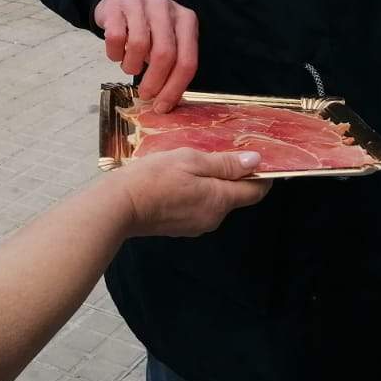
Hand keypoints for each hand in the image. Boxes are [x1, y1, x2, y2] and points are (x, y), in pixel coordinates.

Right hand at [94, 0, 198, 111]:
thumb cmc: (148, 26)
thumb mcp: (168, 39)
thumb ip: (173, 63)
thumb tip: (167, 101)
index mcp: (186, 20)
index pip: (187, 60)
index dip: (174, 88)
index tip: (163, 106)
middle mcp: (166, 9)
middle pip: (164, 55)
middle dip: (154, 82)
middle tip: (146, 94)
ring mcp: (140, 5)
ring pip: (139, 45)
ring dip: (132, 66)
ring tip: (130, 67)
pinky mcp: (116, 6)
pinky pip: (116, 38)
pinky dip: (115, 54)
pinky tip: (117, 54)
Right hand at [113, 148, 270, 237]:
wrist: (119, 206)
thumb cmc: (153, 178)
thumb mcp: (190, 160)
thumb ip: (224, 163)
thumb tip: (256, 162)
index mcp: (220, 200)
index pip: (256, 191)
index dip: (261, 174)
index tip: (256, 157)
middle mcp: (213, 218)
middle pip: (235, 196)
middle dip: (232, 176)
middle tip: (214, 152)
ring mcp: (196, 225)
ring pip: (215, 201)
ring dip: (211, 184)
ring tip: (191, 164)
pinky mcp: (181, 228)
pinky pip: (198, 208)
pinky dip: (196, 194)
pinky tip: (177, 181)